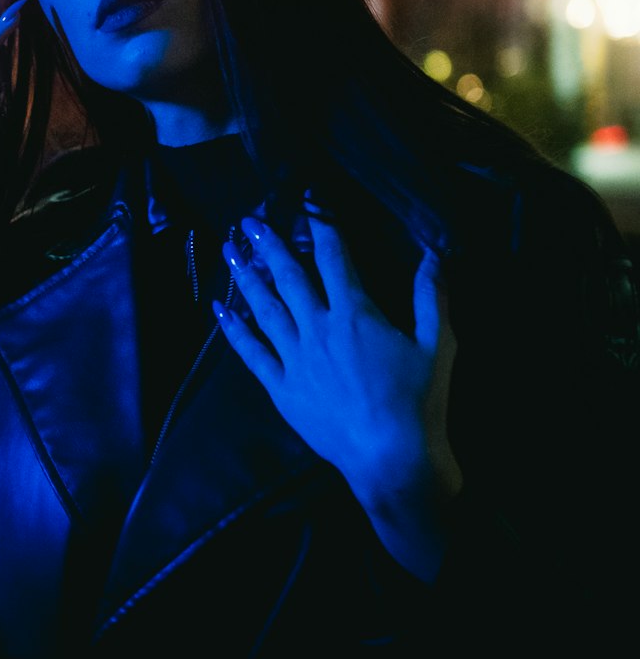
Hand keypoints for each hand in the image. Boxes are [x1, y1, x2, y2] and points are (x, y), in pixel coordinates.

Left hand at [215, 211, 460, 577]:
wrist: (391, 458)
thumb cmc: (419, 401)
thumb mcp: (438, 345)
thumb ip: (431, 296)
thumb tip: (433, 254)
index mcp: (355, 315)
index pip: (335, 258)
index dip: (321, 224)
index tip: (307, 199)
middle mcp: (318, 329)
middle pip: (288, 277)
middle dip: (269, 243)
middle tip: (249, 219)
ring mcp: (296, 359)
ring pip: (264, 309)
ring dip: (245, 276)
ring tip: (228, 249)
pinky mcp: (282, 389)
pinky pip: (252, 354)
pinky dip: (234, 330)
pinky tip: (219, 309)